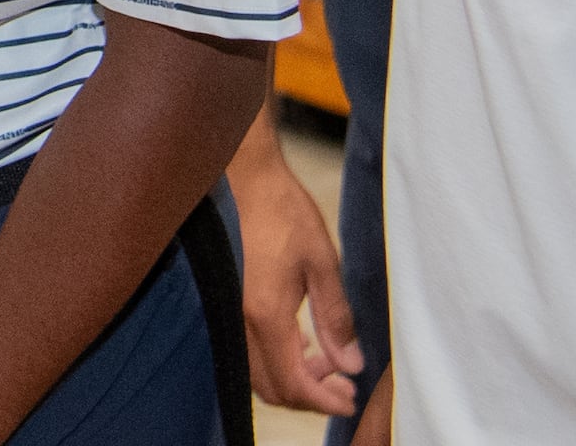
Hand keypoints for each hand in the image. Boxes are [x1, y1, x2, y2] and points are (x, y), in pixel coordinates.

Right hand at [229, 125, 360, 414]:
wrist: (241, 175)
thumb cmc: (284, 212)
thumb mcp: (322, 263)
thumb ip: (335, 318)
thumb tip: (350, 364)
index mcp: (266, 314)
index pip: (293, 383)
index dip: (324, 400)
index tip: (350, 399)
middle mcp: (239, 320)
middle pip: (271, 387)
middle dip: (310, 393)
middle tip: (342, 378)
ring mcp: (227, 311)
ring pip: (256, 372)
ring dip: (291, 376)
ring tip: (325, 357)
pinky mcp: (224, 300)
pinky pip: (246, 350)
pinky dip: (274, 358)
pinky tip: (298, 337)